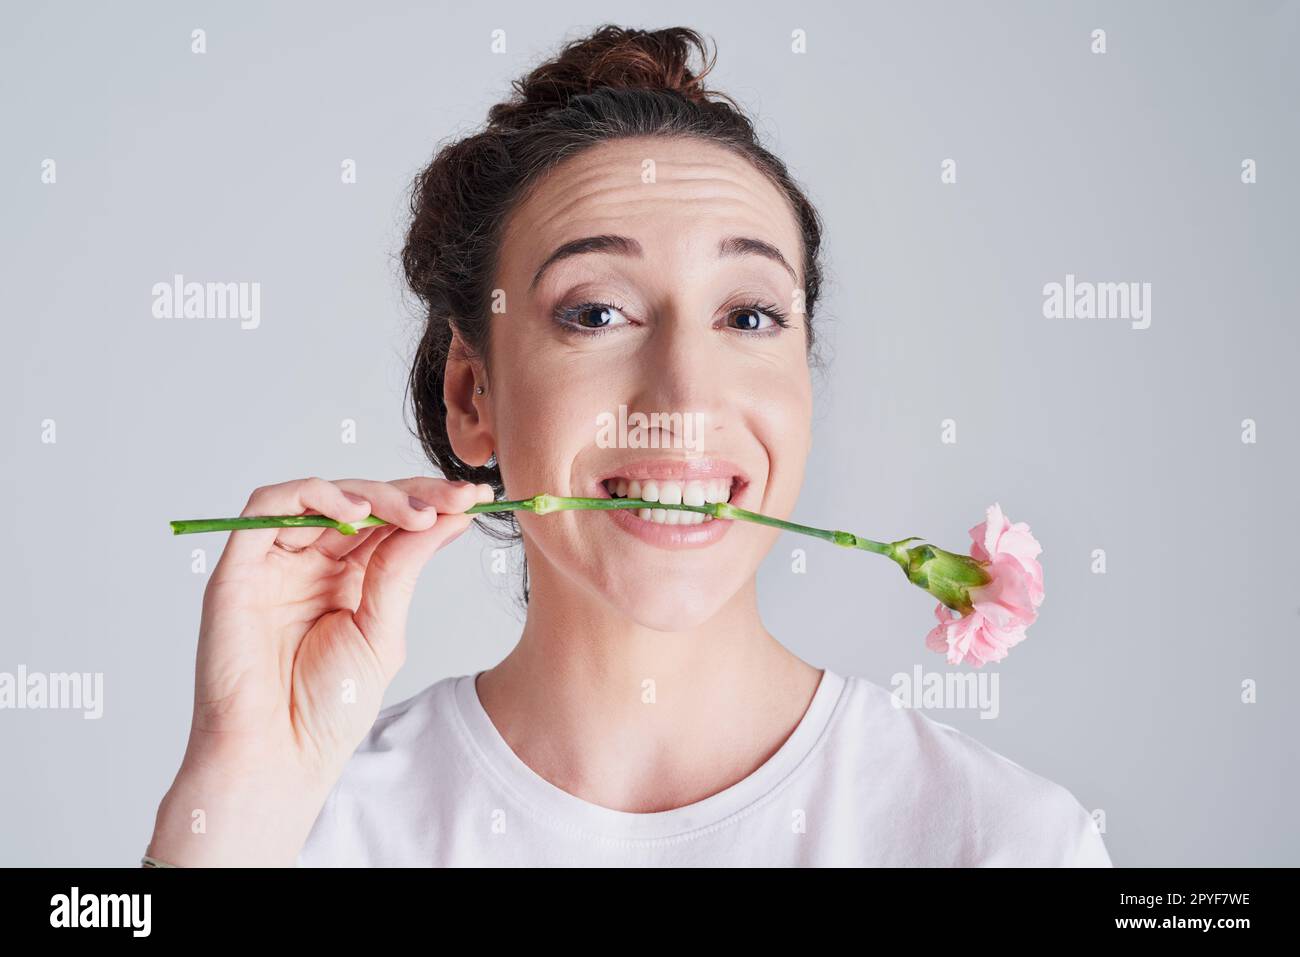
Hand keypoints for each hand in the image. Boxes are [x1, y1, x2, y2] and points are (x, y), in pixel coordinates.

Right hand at [147, 476, 492, 865]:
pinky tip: (357, 515)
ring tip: (415, 514)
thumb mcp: (382, 629)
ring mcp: (273, 561)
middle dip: (412, 494)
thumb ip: (405, 567)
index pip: (388, 522)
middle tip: (456, 499)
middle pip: (359, 502)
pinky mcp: (239, 565)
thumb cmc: (326, 708)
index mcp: (346, 578)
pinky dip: (314, 495)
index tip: (475, 498)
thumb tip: (451, 517)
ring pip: (320, 495)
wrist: (278, 756)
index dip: (429, 503)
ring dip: (372, 495)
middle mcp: (309, 562)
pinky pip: (268, 506)